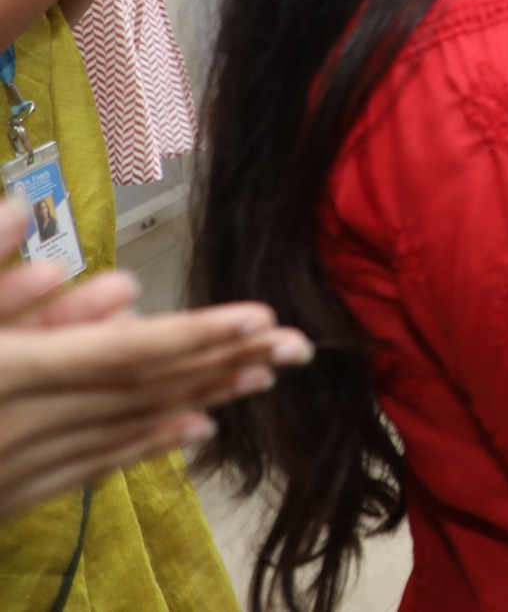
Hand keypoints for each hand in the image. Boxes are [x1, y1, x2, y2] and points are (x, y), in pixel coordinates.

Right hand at [0, 201, 314, 520]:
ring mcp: (5, 472)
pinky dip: (142, 448)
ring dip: (197, 403)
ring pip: (122, 434)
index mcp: (0, 375)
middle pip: (141, 393)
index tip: (266, 318)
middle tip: (299, 346)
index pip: (126, 354)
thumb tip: (28, 214)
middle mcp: (14, 429)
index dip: (202, 335)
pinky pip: (85, 473)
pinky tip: (190, 432)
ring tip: (261, 378)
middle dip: (223, 366)